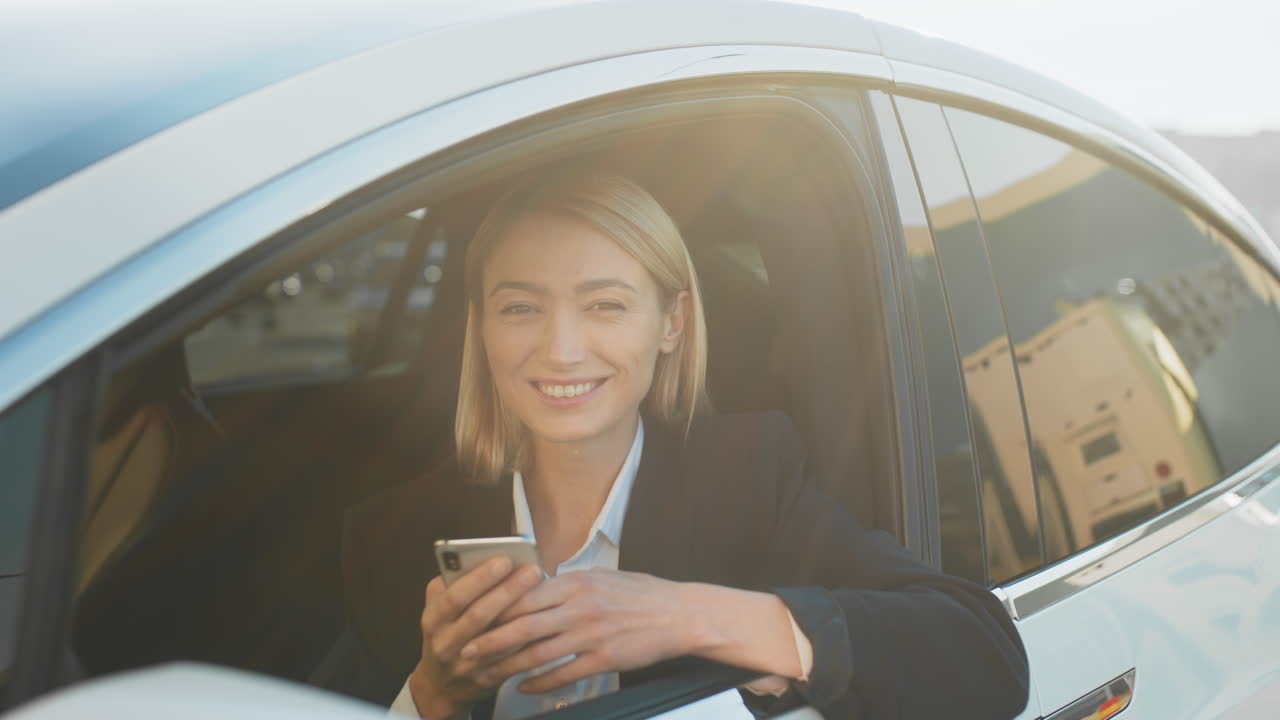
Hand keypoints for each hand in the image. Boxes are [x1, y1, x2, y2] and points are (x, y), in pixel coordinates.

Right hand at [407, 556, 542, 718]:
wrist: (440, 684)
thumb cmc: (446, 632)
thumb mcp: (439, 610)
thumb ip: (454, 586)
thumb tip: (486, 559)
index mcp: (433, 619)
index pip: (455, 596)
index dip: (480, 579)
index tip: (504, 559)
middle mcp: (445, 643)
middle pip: (478, 616)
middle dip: (507, 591)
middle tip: (532, 570)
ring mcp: (464, 664)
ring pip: (497, 639)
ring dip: (522, 615)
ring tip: (543, 592)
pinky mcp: (484, 679)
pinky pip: (509, 659)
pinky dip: (526, 639)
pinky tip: (543, 620)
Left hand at [456, 569, 697, 693]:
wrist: (679, 615)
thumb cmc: (640, 594)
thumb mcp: (601, 577)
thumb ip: (568, 584)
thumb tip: (535, 587)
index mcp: (576, 582)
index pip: (524, 594)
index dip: (494, 608)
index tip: (473, 616)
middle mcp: (579, 607)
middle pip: (523, 625)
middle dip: (490, 640)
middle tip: (466, 650)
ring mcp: (591, 635)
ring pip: (538, 653)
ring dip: (508, 666)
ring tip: (488, 673)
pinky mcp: (604, 660)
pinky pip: (563, 674)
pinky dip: (540, 682)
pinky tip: (525, 687)